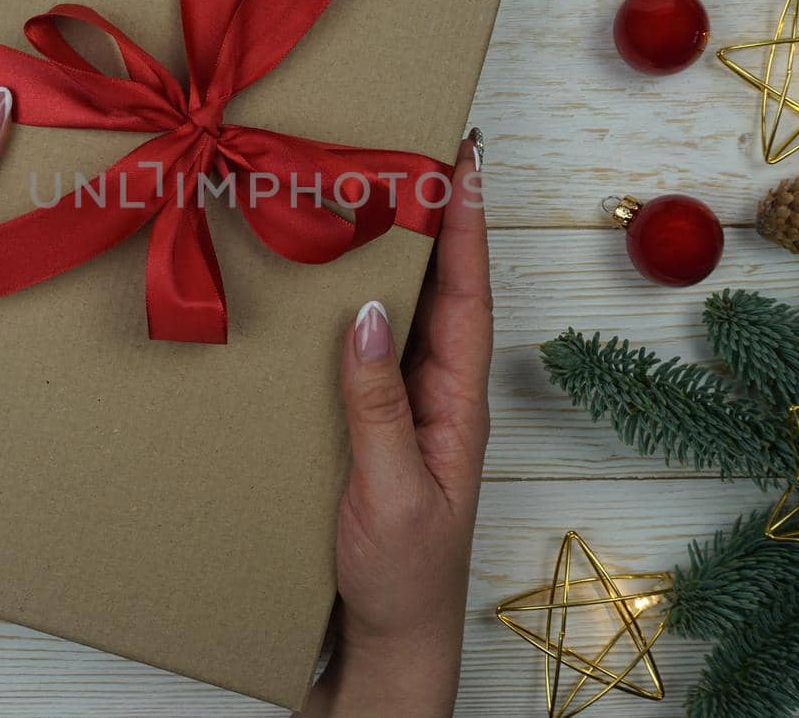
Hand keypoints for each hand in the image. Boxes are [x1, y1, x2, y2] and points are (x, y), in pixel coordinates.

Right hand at [300, 139, 491, 717]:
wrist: (385, 645)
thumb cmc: (402, 578)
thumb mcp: (390, 491)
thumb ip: (379, 406)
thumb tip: (368, 314)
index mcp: (457, 404)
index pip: (469, 296)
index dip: (467, 225)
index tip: (463, 161)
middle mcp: (438, 395)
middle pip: (442, 290)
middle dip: (434, 220)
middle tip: (413, 152)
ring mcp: (407, 411)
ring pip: (406, 315)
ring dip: (394, 256)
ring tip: (372, 195)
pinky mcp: (373, 429)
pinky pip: (368, 352)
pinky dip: (355, 307)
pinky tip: (329, 287)